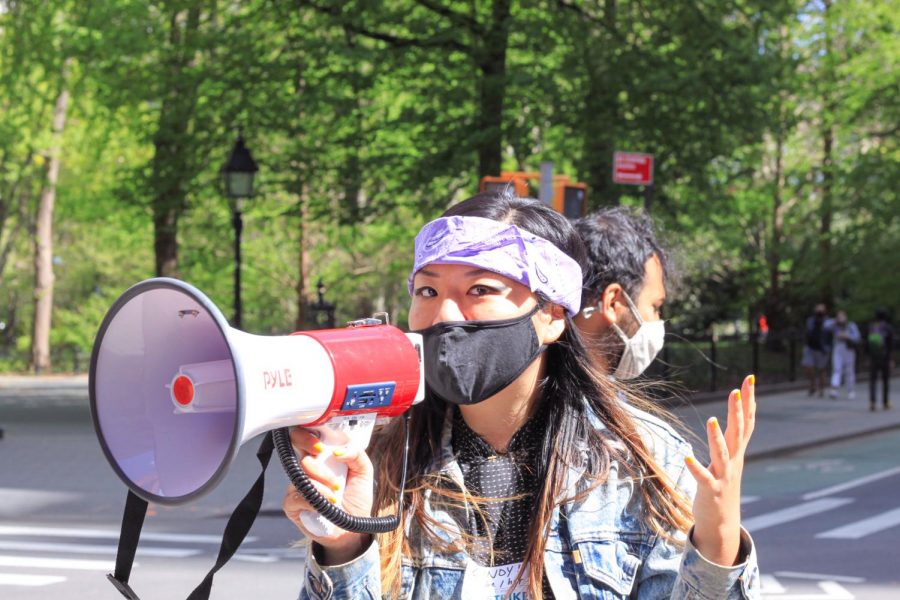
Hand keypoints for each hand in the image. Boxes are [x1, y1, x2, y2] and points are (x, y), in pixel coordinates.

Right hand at [282, 427, 374, 564]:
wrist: (354, 526)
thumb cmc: (356, 496)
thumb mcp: (364, 471)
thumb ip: (356, 453)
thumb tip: (338, 450)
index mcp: (323, 454)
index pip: (308, 433)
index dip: (308, 432)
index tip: (321, 444)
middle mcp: (308, 466)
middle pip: (294, 444)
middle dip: (307, 445)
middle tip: (321, 454)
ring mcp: (298, 483)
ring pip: (302, 470)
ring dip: (322, 480)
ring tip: (336, 491)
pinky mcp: (292, 503)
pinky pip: (298, 495)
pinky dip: (316, 498)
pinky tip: (328, 503)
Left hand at [684, 374, 756, 565]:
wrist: (721, 521)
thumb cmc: (722, 483)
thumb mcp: (731, 457)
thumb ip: (734, 435)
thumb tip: (742, 411)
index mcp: (737, 451)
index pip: (746, 421)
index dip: (749, 401)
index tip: (750, 378)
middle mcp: (733, 461)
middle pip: (738, 433)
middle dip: (738, 412)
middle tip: (736, 390)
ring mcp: (723, 476)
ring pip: (721, 454)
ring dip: (716, 437)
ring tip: (712, 420)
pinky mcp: (710, 490)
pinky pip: (702, 478)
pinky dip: (695, 468)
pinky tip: (686, 458)